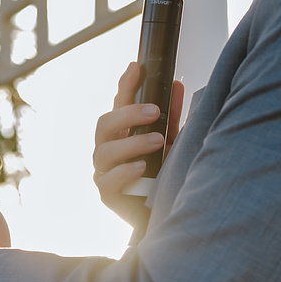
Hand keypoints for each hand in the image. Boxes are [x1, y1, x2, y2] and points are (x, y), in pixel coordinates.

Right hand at [92, 61, 183, 228]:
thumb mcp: (173, 142)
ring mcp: (104, 172)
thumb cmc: (164, 176)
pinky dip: (124, 171)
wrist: (164, 214)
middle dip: (127, 114)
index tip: (136, 67)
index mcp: (122, 134)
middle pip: (104, 124)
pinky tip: (141, 167)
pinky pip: (107, 180)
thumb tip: (176, 85)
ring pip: (104, 151)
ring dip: (132, 143)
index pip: (118, 104)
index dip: (125, 85)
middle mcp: (108, 150)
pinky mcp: (106, 194)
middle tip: (155, 111)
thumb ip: (172, 117)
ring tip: (158, 141)